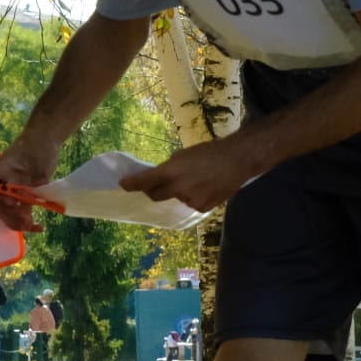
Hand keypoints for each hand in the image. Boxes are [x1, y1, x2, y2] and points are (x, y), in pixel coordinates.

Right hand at [0, 134, 57, 231]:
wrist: (45, 141)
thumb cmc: (37, 145)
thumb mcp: (35, 157)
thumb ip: (35, 175)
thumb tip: (36, 190)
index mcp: (1, 172)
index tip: (14, 204)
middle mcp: (5, 184)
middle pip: (0, 205)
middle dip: (11, 215)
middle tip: (26, 220)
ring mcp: (15, 191)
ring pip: (10, 213)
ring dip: (18, 223)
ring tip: (31, 227)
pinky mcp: (27, 197)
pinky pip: (23, 212)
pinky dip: (28, 222)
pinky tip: (38, 227)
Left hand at [120, 137, 261, 212]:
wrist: (237, 161)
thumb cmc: (210, 151)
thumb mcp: (184, 154)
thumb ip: (170, 167)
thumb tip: (161, 177)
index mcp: (171, 172)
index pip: (144, 181)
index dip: (131, 184)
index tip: (123, 185)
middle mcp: (177, 189)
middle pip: (155, 196)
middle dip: (152, 191)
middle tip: (155, 184)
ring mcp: (190, 201)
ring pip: (176, 199)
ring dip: (179, 192)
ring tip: (196, 180)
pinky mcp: (202, 208)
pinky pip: (191, 204)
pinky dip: (194, 197)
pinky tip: (206, 187)